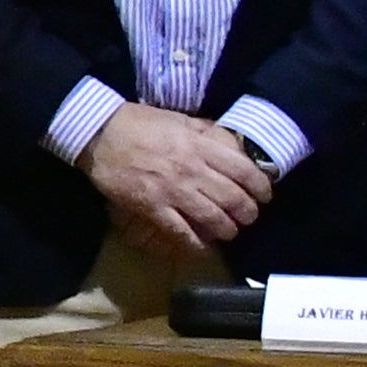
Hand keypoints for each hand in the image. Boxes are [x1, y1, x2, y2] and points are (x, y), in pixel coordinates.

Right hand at [85, 103, 281, 271]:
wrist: (101, 134)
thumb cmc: (140, 123)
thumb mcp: (181, 120)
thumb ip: (206, 133)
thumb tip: (230, 145)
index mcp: (201, 146)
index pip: (243, 170)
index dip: (260, 187)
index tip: (265, 195)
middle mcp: (193, 171)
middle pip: (233, 199)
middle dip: (248, 213)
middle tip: (250, 217)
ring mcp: (173, 192)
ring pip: (212, 218)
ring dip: (227, 230)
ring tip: (229, 232)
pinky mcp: (153, 208)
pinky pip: (181, 232)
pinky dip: (195, 244)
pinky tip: (202, 247)